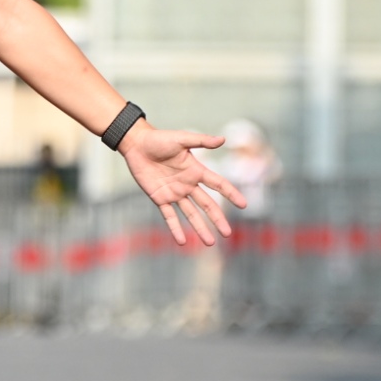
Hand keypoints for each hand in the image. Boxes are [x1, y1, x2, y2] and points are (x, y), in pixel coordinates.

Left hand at [119, 124, 246, 246]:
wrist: (136, 144)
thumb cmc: (159, 139)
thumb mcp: (182, 139)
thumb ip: (201, 141)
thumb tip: (223, 140)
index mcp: (196, 171)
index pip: (218, 184)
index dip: (231, 194)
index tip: (243, 205)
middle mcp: (188, 184)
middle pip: (207, 204)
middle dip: (217, 219)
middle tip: (227, 233)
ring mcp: (175, 193)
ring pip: (191, 214)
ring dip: (200, 228)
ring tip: (209, 242)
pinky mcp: (160, 198)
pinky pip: (169, 216)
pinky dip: (175, 228)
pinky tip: (182, 241)